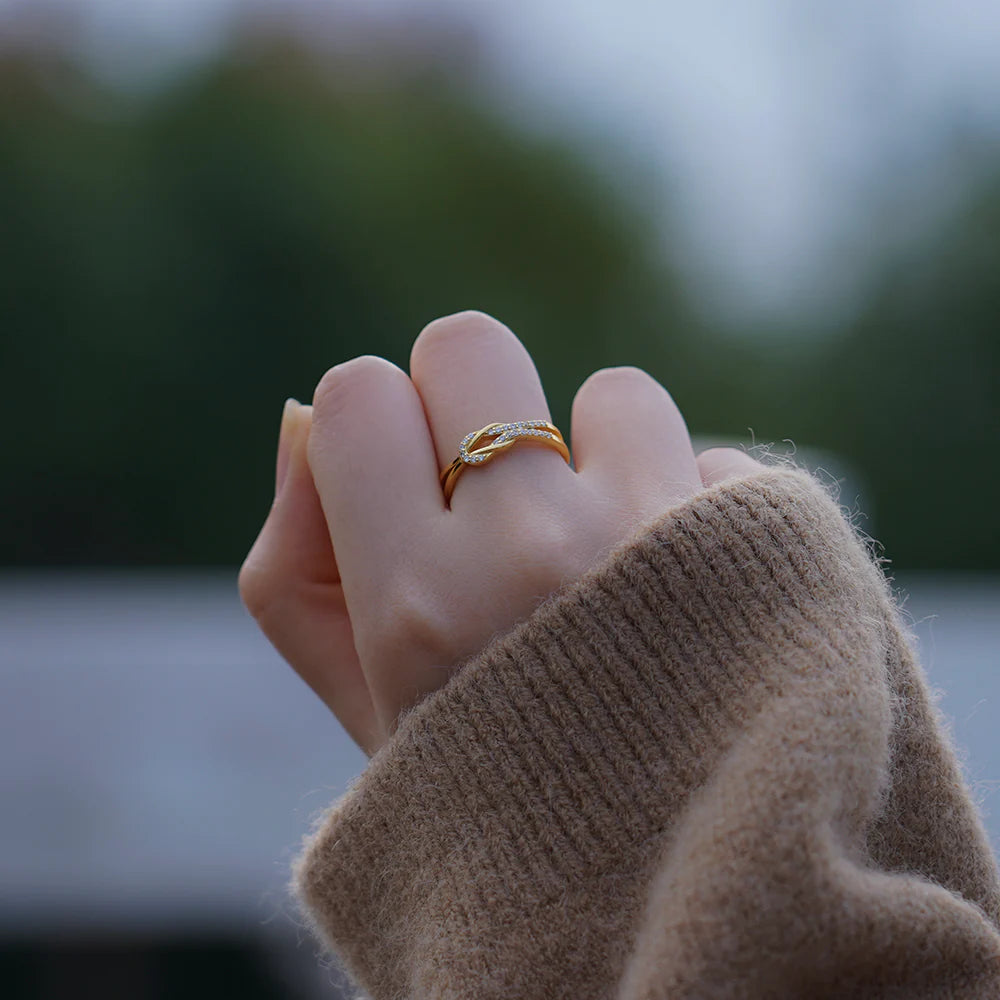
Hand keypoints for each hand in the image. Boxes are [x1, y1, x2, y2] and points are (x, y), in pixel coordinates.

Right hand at [240, 312, 758, 754]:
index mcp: (416, 609)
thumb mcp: (367, 710)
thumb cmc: (505, 790)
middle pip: (471, 344)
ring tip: (612, 563)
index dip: (375, 428)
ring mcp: (660, 539)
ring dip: (605, 463)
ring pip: (611, 394)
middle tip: (501, 489)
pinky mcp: (766, 543)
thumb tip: (307, 419)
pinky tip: (695, 602)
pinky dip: (699, 517)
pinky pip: (717, 461)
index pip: (355, 394)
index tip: (407, 482)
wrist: (688, 889)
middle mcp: (533, 556)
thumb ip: (296, 567)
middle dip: (475, 403)